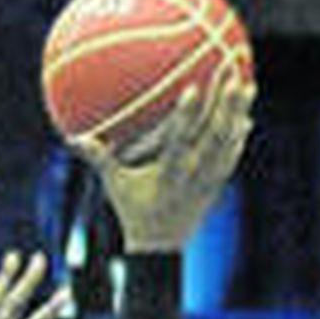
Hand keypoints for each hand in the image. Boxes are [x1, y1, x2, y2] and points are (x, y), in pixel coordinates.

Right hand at [75, 62, 253, 252]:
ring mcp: (208, 179)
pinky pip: (231, 155)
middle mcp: (193, 173)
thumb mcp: (114, 186)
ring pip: (227, 141)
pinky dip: (238, 136)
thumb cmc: (134, 212)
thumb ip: (99, 159)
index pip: (180, 138)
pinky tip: (245, 115)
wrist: (159, 249)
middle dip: (222, 100)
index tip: (193, 87)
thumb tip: (73, 138)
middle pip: (212, 132)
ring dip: (236, 113)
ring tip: (246, 85)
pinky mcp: (216, 184)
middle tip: (229, 69)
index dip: (187, 114)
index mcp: (169, 172)